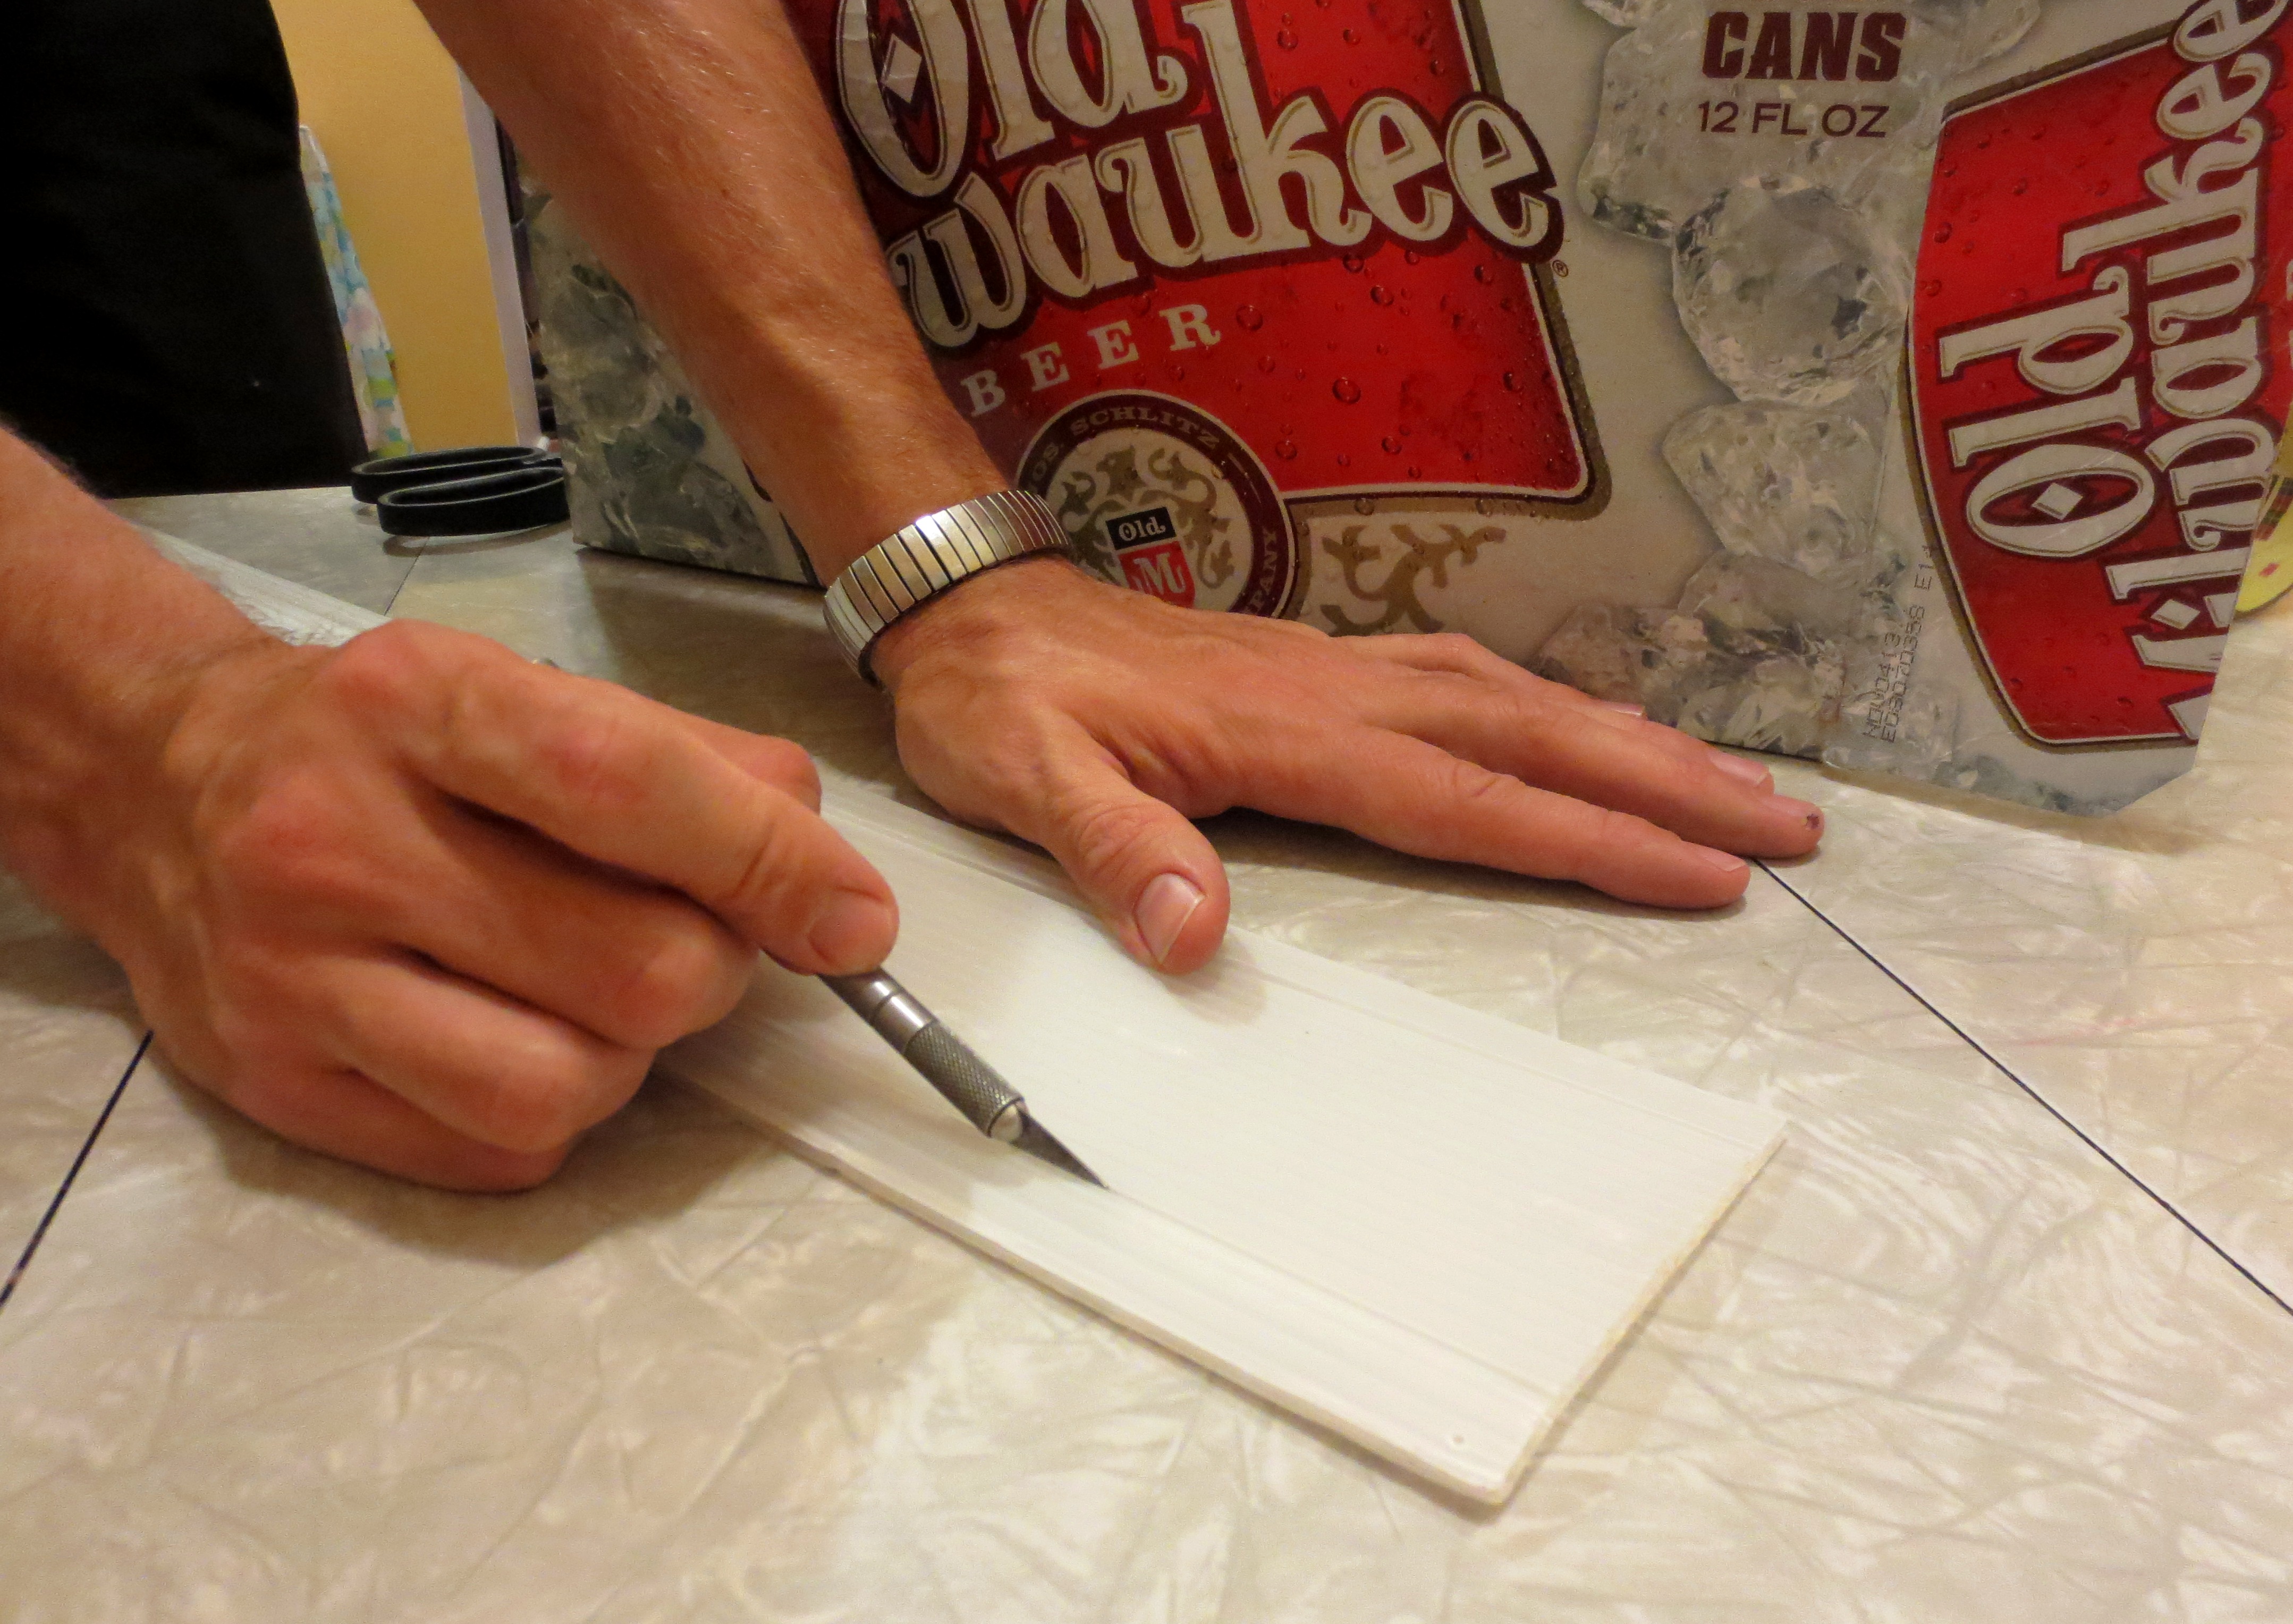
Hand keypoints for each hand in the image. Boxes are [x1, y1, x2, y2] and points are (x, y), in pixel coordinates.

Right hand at [48, 619, 894, 1189]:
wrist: (152, 784)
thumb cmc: (375, 741)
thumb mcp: (514, 688)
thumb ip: (686, 757)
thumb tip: (822, 866)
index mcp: (417, 705)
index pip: (628, 786)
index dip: (771, 863)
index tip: (855, 921)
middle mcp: (336, 839)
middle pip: (632, 968)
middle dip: (711, 970)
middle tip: (692, 940)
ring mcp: (293, 978)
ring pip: (568, 1085)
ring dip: (633, 1057)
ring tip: (595, 997)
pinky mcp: (277, 1088)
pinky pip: (495, 1152)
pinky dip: (554, 1114)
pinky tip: (519, 1039)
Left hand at [873, 560, 1821, 973]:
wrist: (971, 602)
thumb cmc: (997, 700)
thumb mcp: (1021, 780)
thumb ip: (1113, 849)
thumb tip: (1199, 935)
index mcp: (1287, 731)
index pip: (1466, 796)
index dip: (1587, 838)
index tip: (1699, 875)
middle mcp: (1338, 688)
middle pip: (1533, 734)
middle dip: (1665, 785)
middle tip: (1786, 831)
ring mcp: (1339, 669)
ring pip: (1519, 699)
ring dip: (1632, 743)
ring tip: (1735, 787)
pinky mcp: (1325, 666)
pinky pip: (1475, 682)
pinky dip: (1557, 709)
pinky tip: (1591, 731)